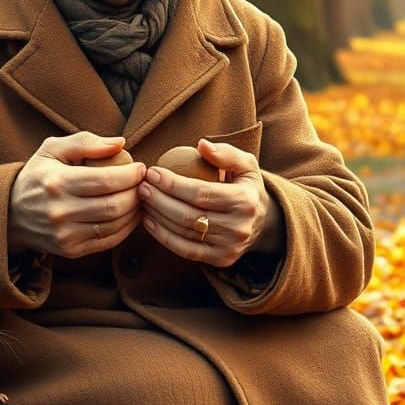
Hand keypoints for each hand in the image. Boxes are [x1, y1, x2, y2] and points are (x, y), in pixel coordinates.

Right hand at [9, 132, 146, 257]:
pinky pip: (108, 241)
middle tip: (144, 184)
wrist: (11, 214)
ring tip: (140, 197)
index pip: (106, 180)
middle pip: (114, 205)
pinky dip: (126, 228)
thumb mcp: (52, 149)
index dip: (131, 175)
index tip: (141, 168)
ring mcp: (65, 235)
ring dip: (135, 211)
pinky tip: (131, 215)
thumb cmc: (38, 176)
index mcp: (57, 183)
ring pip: (114, 225)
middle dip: (137, 193)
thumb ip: (86, 142)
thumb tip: (120, 143)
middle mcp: (60, 212)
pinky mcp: (70, 251)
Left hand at [140, 138, 282, 267]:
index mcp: (244, 201)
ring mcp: (229, 247)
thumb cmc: (246, 187)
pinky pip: (185, 250)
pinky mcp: (220, 260)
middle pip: (188, 215)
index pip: (201, 193)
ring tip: (143, 200)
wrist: (262, 223)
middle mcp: (238, 228)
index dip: (172, 183)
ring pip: (183, 232)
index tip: (152, 172)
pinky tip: (149, 221)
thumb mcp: (246, 165)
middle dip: (159, 199)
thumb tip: (201, 144)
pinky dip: (163, 236)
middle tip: (142, 186)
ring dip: (157, 216)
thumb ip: (226, 153)